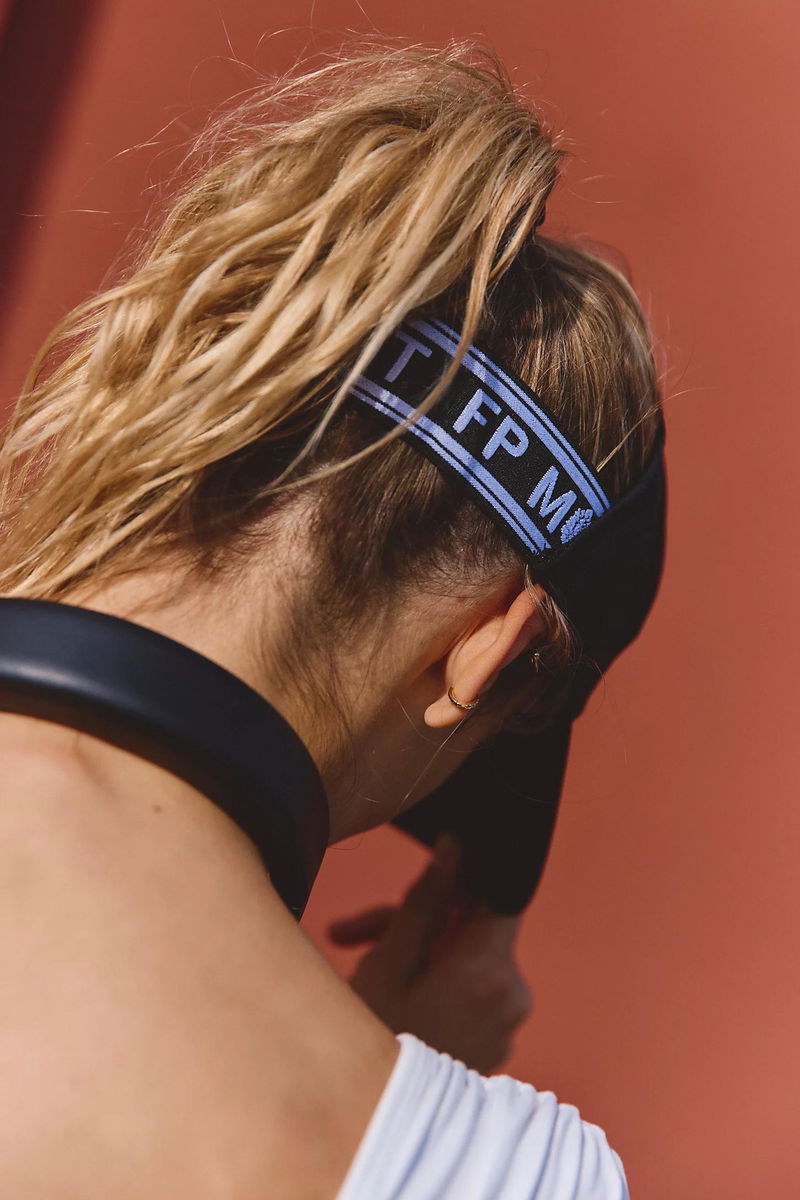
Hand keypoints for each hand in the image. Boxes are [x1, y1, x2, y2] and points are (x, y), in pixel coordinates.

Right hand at [327, 836, 532, 1074]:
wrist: (368, 1129)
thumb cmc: (374, 1043)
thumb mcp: (389, 963)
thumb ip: (428, 901)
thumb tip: (455, 847)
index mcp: (491, 972)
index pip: (500, 897)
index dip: (464, 880)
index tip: (426, 878)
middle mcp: (512, 998)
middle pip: (469, 929)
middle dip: (414, 922)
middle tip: (354, 933)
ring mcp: (505, 1027)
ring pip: (463, 961)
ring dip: (413, 953)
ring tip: (354, 963)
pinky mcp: (492, 1045)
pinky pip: (467, 994)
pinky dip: (430, 984)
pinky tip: (383, 994)